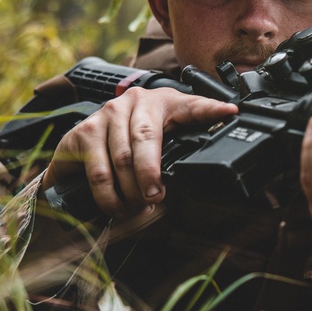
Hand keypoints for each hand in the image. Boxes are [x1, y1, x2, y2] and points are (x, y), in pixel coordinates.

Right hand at [41, 85, 235, 217]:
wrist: (89, 140)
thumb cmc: (136, 145)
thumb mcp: (164, 144)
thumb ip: (180, 155)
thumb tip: (199, 179)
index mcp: (165, 103)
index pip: (191, 105)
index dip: (210, 109)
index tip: (229, 112)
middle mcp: (135, 102)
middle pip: (146, 140)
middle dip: (150, 175)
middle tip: (154, 198)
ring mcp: (106, 114)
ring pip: (120, 159)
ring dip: (128, 193)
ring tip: (135, 208)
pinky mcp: (81, 131)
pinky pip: (97, 169)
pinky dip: (107, 196)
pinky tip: (115, 206)